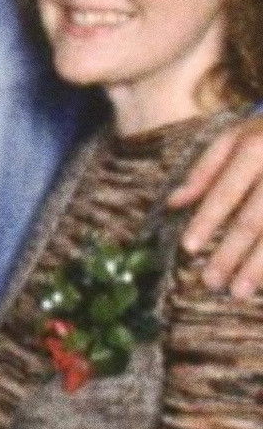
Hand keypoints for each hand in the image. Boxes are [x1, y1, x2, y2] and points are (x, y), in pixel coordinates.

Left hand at [167, 116, 262, 297]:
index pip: (226, 192)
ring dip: (260, 267)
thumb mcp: (236, 136)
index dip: (207, 221)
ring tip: (240, 292)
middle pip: (254, 219)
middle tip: (212, 282)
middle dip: (231, 254)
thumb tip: (173, 202)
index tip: (189, 248)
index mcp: (256, 150)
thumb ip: (206, 169)